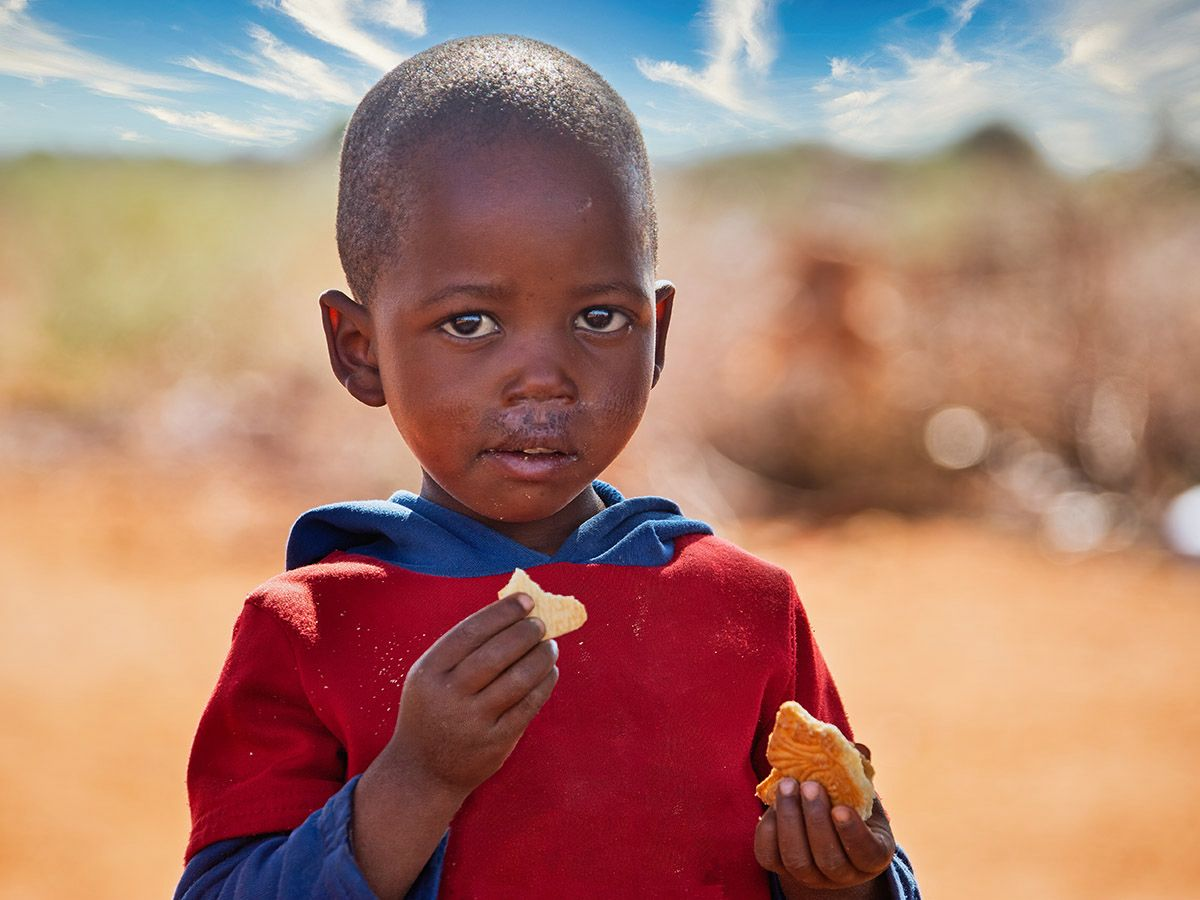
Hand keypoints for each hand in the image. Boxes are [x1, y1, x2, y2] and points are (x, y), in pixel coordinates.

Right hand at [379, 591, 558, 796]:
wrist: (422, 771)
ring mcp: (472, 721)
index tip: (526, 601)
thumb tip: (513, 614)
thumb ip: (462, 649)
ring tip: (550, 646)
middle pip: (496, 654)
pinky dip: (544, 683)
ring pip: (518, 679)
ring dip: (540, 657)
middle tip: (540, 624)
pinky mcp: (495, 742)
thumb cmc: (432, 710)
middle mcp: (448, 696)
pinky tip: (550, 671)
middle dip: (525, 633)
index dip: (502, 613)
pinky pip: (528, 705)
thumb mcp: (430, 677)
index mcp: (428, 672)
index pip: (470, 632)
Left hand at [754, 745, 895, 894]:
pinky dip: (769, 829)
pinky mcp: (780, 868)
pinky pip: (769, 856)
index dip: (853, 834)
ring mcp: (811, 876)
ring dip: (790, 820)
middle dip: (816, 820)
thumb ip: (860, 769)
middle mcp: (843, 874)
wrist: (822, 827)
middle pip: (829, 859)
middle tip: (810, 785)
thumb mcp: (861, 790)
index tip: (840, 808)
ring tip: (787, 785)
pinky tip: (773, 803)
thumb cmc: (848, 803)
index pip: (866, 853)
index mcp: (871, 855)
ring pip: (797, 860)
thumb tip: (856, 748)